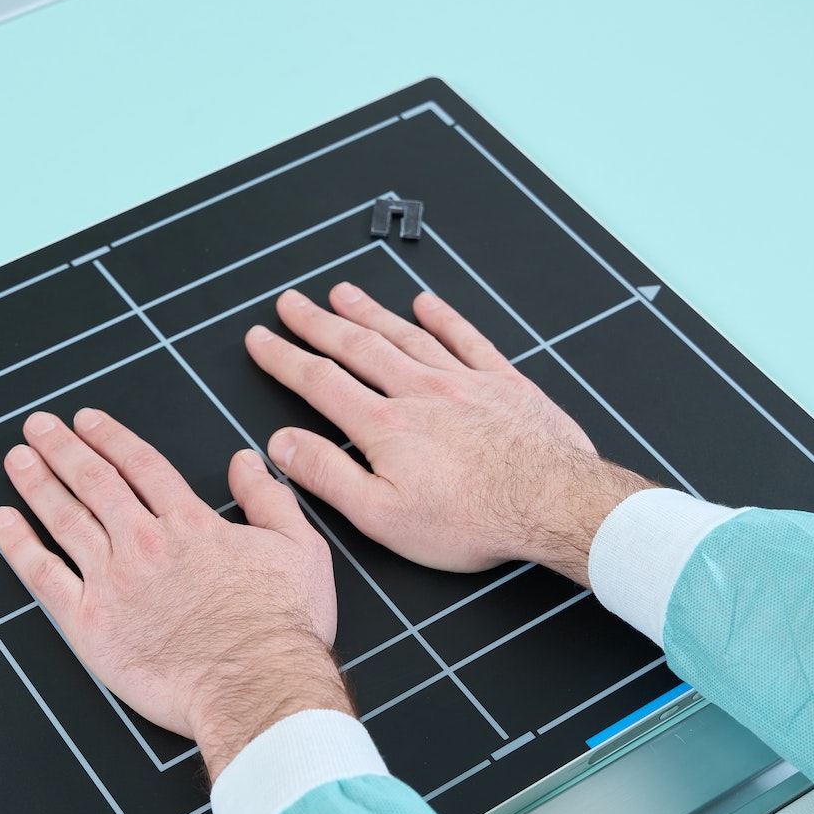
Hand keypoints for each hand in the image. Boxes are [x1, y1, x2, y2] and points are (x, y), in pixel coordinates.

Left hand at [0, 409, 348, 779]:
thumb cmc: (282, 626)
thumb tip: (245, 461)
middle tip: (37, 427)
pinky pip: (43, 574)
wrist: (257, 686)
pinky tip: (4, 520)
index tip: (86, 421)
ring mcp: (112, 581)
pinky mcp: (89, 623)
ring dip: (37, 482)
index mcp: (190, 523)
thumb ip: (269, 498)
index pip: (140, 466)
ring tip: (17, 458)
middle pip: (94, 482)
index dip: (110, 437)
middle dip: (62, 448)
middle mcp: (144, 543)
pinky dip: (19, 544)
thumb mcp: (300, 547)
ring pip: (65, 518)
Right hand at [244, 284, 656, 583]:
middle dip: (318, 323)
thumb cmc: (471, 521)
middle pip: (357, 347)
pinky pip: (467, 338)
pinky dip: (444, 317)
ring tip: (343, 292)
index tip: (260, 339)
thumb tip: (281, 444)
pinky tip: (426, 303)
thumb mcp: (382, 516)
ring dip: (370, 312)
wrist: (553, 505)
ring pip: (406, 335)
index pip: (321, 382)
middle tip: (290, 302)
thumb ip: (327, 475)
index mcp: (386, 426)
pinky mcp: (505, 383)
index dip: (285, 358)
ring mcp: (464, 381)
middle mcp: (420, 391)